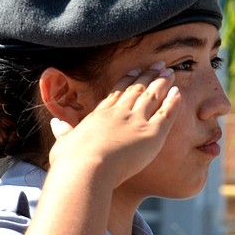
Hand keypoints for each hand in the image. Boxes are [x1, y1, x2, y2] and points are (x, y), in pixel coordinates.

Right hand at [48, 63, 181, 187]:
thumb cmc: (71, 162)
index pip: (117, 93)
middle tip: (159, 65)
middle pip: (137, 89)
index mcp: (99, 114)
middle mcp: (119, 113)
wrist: (86, 170)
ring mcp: (136, 121)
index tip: (135, 71)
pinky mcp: (151, 133)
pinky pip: (166, 113)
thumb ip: (63, 132)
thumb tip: (55, 123)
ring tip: (170, 72)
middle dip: (148, 75)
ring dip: (162, 82)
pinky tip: (178, 92)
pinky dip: (172, 102)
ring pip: (152, 96)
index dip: (128, 80)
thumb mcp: (64, 143)